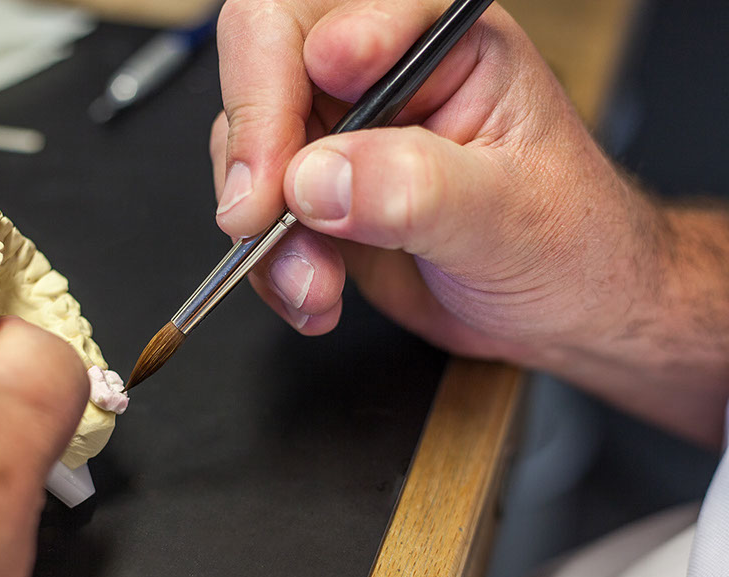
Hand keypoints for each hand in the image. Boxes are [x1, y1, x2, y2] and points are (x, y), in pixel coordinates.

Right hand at [211, 0, 728, 445]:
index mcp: (439, 39)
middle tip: (257, 225)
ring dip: (267, 233)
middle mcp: (382, 73)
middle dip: (252, 155)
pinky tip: (318, 296)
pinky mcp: (322, 193)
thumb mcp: (507, 214)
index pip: (319, 23)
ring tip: (318, 287)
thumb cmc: (570, 240)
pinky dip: (273, 266)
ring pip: (246, 152)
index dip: (275, 92)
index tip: (283, 181)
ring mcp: (344, 133)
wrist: (567, 308)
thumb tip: (315, 178)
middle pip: (260, 70)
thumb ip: (416, 188)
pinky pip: (257, 217)